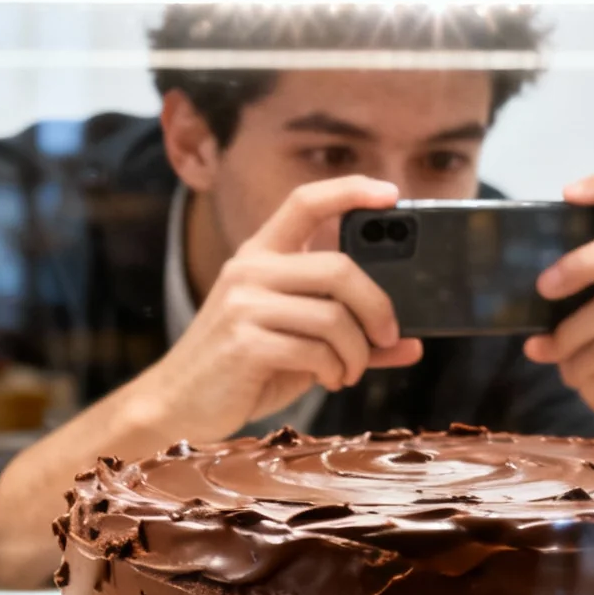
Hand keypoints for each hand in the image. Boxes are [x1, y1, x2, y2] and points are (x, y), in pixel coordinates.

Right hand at [133, 177, 423, 441]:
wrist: (180, 404)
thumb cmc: (248, 367)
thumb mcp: (301, 341)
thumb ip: (353, 335)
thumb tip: (413, 343)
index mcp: (262, 255)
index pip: (306, 203)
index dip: (350, 191)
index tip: (391, 193)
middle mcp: (250, 270)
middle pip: (339, 267)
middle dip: (377, 307)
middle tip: (388, 335)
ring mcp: (243, 304)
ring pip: (333, 316)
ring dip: (357, 352)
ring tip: (350, 370)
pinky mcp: (243, 342)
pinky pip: (315, 351)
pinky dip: (336, 370)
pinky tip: (330, 378)